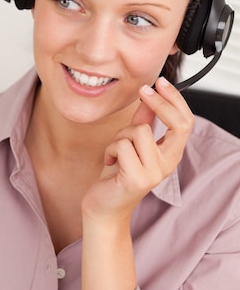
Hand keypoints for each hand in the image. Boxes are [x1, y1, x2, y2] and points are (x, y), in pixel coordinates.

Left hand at [82, 77, 194, 222]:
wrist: (103, 206)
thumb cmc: (116, 175)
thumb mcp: (131, 144)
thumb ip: (142, 123)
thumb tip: (148, 97)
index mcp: (170, 154)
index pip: (185, 122)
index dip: (175, 100)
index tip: (159, 83)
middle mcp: (167, 164)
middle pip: (175, 124)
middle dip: (158, 103)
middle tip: (143, 92)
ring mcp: (154, 173)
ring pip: (138, 131)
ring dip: (119, 136)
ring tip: (115, 152)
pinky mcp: (137, 179)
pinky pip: (122, 146)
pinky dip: (110, 150)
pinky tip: (110, 162)